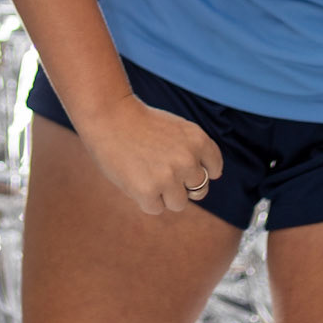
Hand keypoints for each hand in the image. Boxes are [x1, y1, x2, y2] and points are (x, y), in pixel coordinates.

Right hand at [76, 93, 222, 216]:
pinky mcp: (148, 192)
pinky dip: (144, 198)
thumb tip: (198, 189)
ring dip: (164, 194)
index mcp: (198, 140)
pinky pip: (155, 208)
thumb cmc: (140, 123)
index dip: (196, 170)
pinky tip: (133, 177)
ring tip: (145, 173)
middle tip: (159, 169)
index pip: (214, 170)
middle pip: (198, 190)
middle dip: (181, 184)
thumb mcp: (177, 129)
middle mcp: (188, 159)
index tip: (180, 163)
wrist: (108, 115)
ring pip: (178, 203)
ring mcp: (168, 177)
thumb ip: (192, 154)